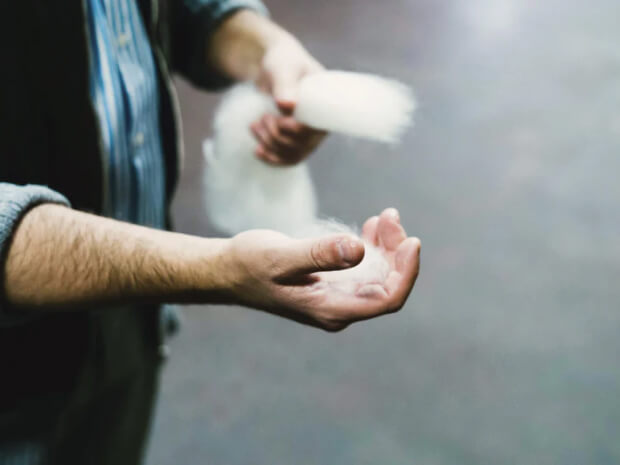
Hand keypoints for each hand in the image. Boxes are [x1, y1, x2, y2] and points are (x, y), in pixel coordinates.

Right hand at [223, 208, 420, 330]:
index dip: (407, 273)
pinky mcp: (333, 283)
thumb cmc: (250, 265)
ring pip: (379, 273)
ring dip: (387, 245)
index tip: (412, 241)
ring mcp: (338, 296)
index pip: (388, 299)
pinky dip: (374, 245)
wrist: (229, 271)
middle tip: (390, 216)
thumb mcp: (281, 257)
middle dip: (397, 251)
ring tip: (385, 216)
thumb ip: (319, 255)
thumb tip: (359, 249)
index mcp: (332, 309)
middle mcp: (340, 307)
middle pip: (388, 283)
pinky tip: (373, 225)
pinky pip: (365, 267)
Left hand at [251, 37, 327, 165]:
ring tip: (255, 126)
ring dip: (269, 145)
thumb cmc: (283, 60)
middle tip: (260, 118)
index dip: (289, 131)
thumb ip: (285, 83)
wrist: (276, 67)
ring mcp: (309, 135)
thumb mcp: (283, 67)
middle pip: (298, 146)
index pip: (311, 133)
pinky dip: (272, 158)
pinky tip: (257, 151)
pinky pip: (288, 158)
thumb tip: (288, 106)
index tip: (271, 116)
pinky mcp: (296, 141)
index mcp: (326, 108)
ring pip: (291, 155)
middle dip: (273, 136)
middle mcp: (321, 125)